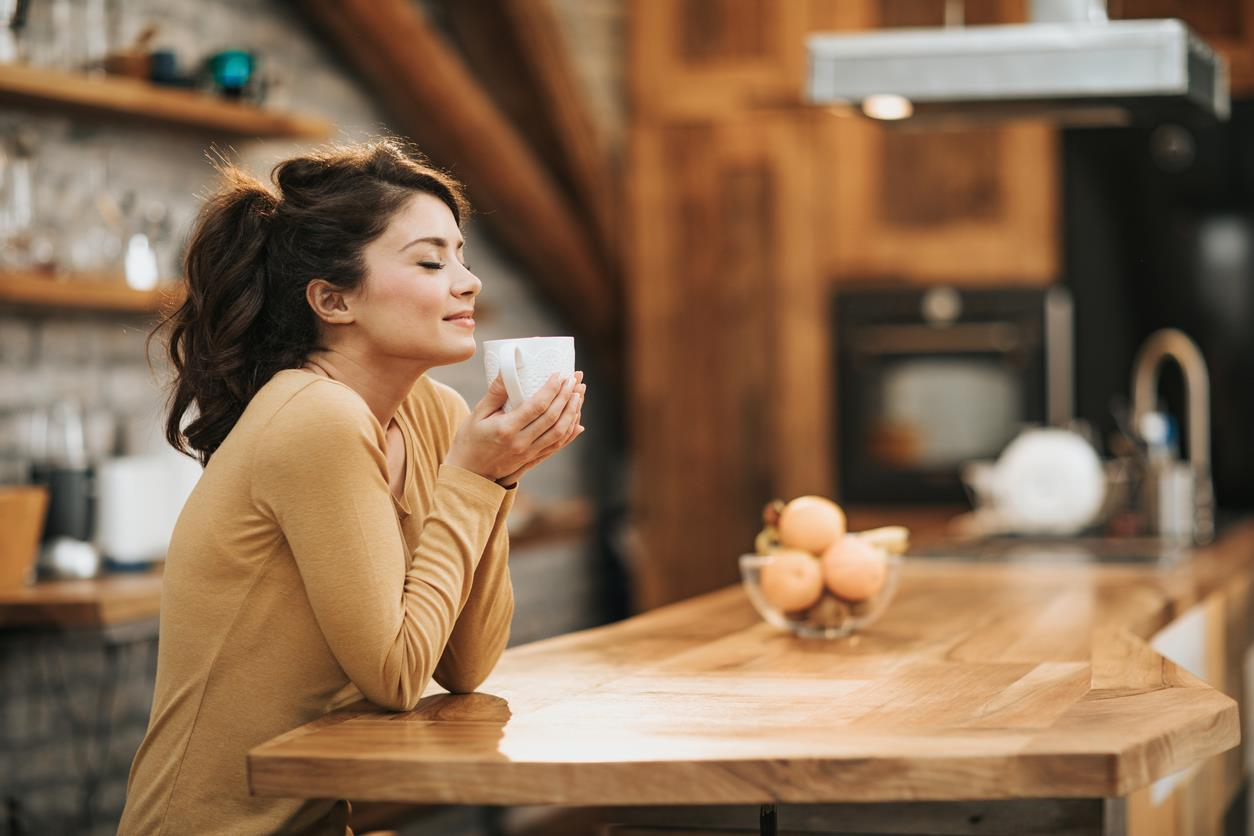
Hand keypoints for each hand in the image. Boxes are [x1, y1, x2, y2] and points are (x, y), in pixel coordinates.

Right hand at [445, 370, 585, 485]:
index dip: (552, 389)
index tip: (560, 374)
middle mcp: (521, 443)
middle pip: (552, 418)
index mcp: (506, 429)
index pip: (537, 406)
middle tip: (574, 379)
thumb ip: (496, 391)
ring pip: (559, 433)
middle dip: (567, 396)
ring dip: (572, 412)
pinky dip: (570, 433)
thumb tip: (507, 366)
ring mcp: (528, 454)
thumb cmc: (470, 439)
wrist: (468, 472)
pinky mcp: (532, 460)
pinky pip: (556, 446)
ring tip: (579, 395)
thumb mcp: (477, 412)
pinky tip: (578, 422)